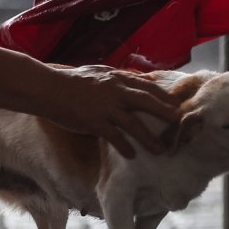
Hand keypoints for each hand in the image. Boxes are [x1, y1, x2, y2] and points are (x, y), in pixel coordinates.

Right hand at [41, 66, 185, 156]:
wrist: (49, 88)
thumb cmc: (72, 81)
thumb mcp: (98, 73)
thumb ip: (115, 79)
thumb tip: (131, 83)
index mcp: (116, 78)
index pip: (146, 85)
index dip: (163, 95)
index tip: (176, 103)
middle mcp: (115, 91)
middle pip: (146, 101)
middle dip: (165, 112)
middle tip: (179, 122)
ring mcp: (106, 107)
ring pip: (134, 123)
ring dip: (149, 138)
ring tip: (161, 149)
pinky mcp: (95, 122)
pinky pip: (115, 137)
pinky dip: (125, 146)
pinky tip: (132, 155)